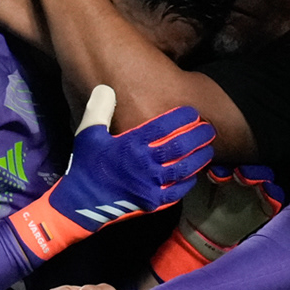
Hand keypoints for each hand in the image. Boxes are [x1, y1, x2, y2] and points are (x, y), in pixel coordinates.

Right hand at [10, 105, 215, 260]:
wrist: (81, 202)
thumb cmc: (86, 165)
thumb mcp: (88, 134)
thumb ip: (99, 110)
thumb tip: (106, 88)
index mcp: (130, 144)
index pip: (163, 126)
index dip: (182, 117)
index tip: (192, 113)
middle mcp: (144, 163)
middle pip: (179, 147)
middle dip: (198, 136)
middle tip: (209, 130)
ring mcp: (150, 184)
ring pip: (183, 169)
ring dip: (199, 158)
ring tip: (208, 150)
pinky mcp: (151, 202)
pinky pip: (176, 191)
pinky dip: (187, 182)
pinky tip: (193, 175)